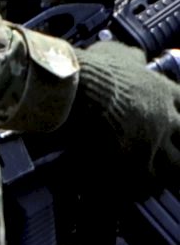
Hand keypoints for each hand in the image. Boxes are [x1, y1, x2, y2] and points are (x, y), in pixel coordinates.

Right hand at [67, 39, 179, 183]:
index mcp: (164, 93)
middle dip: (176, 151)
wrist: (75, 90)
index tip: (173, 125)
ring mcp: (151, 144)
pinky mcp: (131, 164)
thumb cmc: (94, 71)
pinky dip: (133, 189)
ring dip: (160, 173)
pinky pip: (140, 184)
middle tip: (165, 156)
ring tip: (147, 179)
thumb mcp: (118, 53)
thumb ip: (132, 58)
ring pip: (172, 168)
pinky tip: (123, 191)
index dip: (179, 117)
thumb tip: (135, 57)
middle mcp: (165, 120)